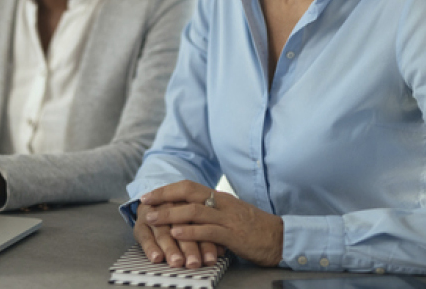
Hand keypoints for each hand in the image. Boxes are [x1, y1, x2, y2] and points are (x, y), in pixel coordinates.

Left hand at [141, 180, 283, 267]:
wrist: (281, 238)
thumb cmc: (255, 228)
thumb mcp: (230, 215)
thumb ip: (211, 212)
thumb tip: (188, 214)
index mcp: (220, 197)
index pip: (188, 187)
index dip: (167, 189)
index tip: (149, 195)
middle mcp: (222, 203)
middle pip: (188, 192)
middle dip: (163, 196)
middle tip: (144, 202)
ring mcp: (228, 218)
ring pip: (194, 211)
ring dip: (170, 214)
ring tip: (152, 218)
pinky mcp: (234, 235)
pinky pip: (209, 230)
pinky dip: (190, 231)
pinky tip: (176, 233)